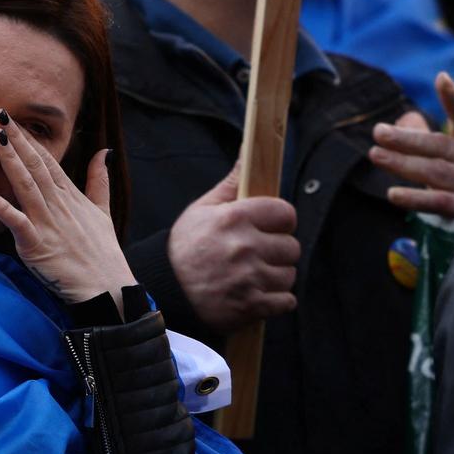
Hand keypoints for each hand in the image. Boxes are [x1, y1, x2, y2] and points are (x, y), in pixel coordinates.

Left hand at [0, 112, 135, 307]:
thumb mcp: (103, 212)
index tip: (12, 120)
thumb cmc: (102, 253)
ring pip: (26, 185)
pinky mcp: (37, 245)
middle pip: (35, 166)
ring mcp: (48, 223)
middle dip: (17, 140)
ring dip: (10, 161)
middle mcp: (59, 205)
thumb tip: (104, 152)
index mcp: (71, 196)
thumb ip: (99, 181)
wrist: (107, 288)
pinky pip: (18, 223)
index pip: (47, 161)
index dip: (29, 139)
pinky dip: (3, 208)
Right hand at [167, 164, 299, 332]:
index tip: (267, 229)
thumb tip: (251, 148)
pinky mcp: (250, 306)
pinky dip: (275, 301)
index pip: (286, 214)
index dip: (279, 222)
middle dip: (276, 252)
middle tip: (255, 256)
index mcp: (234, 218)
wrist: (162, 292)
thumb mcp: (202, 210)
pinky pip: (286, 301)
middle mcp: (244, 247)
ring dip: (275, 277)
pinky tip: (255, 295)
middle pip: (291, 247)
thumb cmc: (185, 248)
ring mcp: (248, 278)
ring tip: (251, 277)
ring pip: (289, 275)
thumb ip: (234, 183)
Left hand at [373, 73, 453, 215]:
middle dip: (408, 139)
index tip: (440, 79)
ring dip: (405, 164)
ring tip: (376, 155)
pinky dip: (416, 198)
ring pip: (437, 172)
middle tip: (378, 132)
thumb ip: (426, 137)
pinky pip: (440, 202)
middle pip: (442, 146)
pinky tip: (392, 194)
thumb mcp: (449, 156)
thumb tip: (406, 119)